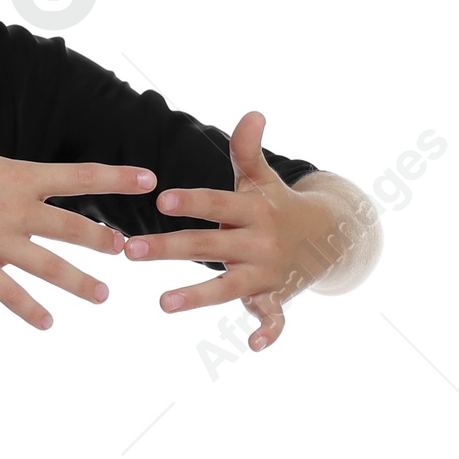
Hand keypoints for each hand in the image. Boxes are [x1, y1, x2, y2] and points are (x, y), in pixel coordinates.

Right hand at [0, 132, 155, 329]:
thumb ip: (4, 166)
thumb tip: (14, 172)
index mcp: (21, 176)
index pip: (82, 176)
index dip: (118, 179)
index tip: (149, 181)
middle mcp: (17, 210)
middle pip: (74, 227)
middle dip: (103, 240)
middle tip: (127, 250)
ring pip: (50, 266)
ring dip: (80, 283)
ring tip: (103, 296)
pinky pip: (10, 294)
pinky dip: (31, 311)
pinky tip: (47, 324)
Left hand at [122, 110, 322, 350]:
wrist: (328, 237)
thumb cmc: (277, 206)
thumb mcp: (264, 179)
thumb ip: (249, 151)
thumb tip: (252, 112)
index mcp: (253, 210)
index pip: (218, 204)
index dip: (192, 202)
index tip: (161, 200)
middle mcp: (259, 242)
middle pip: (210, 245)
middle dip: (170, 249)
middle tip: (131, 252)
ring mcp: (267, 273)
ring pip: (230, 287)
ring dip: (198, 295)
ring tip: (163, 304)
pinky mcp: (276, 298)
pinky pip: (274, 318)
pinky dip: (268, 332)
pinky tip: (252, 347)